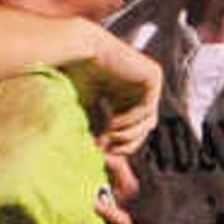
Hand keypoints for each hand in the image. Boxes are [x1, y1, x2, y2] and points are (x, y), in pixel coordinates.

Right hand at [67, 32, 162, 161]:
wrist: (74, 52)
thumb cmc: (71, 81)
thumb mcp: (86, 119)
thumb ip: (99, 141)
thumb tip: (105, 171)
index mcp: (122, 97)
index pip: (130, 133)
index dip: (119, 149)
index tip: (104, 158)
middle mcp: (136, 90)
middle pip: (141, 132)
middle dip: (124, 145)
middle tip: (105, 150)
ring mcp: (146, 82)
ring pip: (147, 125)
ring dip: (126, 135)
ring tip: (107, 135)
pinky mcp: (152, 76)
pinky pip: (148, 110)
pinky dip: (130, 121)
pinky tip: (113, 121)